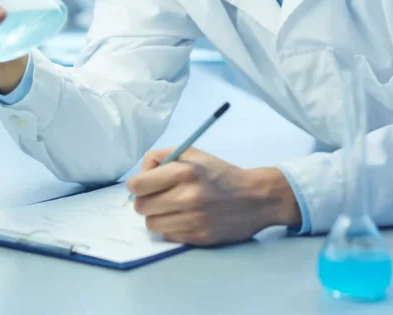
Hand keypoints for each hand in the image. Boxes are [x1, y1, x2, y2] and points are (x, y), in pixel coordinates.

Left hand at [126, 147, 301, 245]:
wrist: (255, 198)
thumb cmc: (220, 174)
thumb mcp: (193, 153)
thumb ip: (162, 157)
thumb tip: (140, 174)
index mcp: (184, 172)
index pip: (137, 185)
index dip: (137, 185)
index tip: (143, 185)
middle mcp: (187, 197)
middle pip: (141, 207)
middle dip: (146, 201)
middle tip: (158, 197)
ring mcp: (192, 220)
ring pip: (151, 224)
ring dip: (157, 216)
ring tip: (172, 208)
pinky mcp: (198, 238)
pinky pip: (168, 235)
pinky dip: (171, 228)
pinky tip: (185, 218)